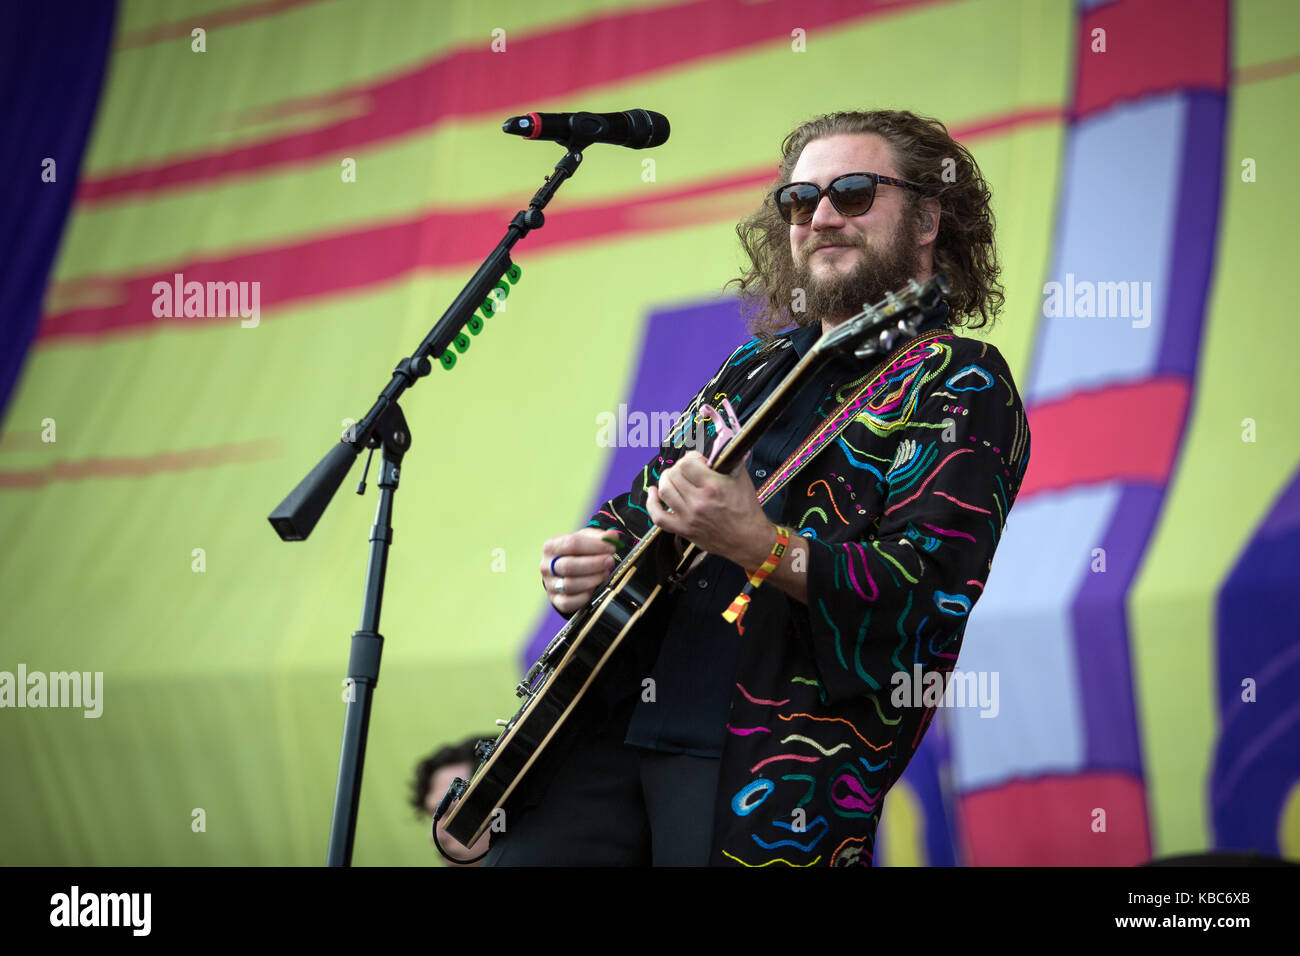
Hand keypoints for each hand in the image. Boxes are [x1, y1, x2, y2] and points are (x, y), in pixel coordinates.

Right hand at [540, 527, 620, 614]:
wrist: (566, 571)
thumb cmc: (578, 553)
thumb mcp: (586, 540)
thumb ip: (599, 537)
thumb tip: (612, 536)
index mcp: (551, 546)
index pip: (571, 543)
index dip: (594, 546)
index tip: (611, 547)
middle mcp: (547, 566)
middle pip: (569, 565)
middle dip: (594, 563)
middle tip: (609, 561)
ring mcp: (550, 585)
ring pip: (570, 585)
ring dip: (593, 579)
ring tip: (604, 573)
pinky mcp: (556, 600)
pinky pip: (569, 602)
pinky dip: (585, 596)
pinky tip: (594, 588)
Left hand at [645, 450, 774, 569]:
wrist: (748, 539)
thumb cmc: (747, 511)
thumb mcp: (742, 479)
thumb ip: (728, 460)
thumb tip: (718, 446)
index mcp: (713, 487)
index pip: (687, 462)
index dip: (691, 457)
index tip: (697, 461)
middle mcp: (699, 502)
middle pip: (674, 474)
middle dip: (679, 468)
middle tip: (687, 470)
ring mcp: (689, 517)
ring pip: (664, 490)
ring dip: (666, 480)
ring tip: (672, 478)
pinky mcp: (683, 529)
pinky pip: (658, 517)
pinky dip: (651, 504)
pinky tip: (653, 493)